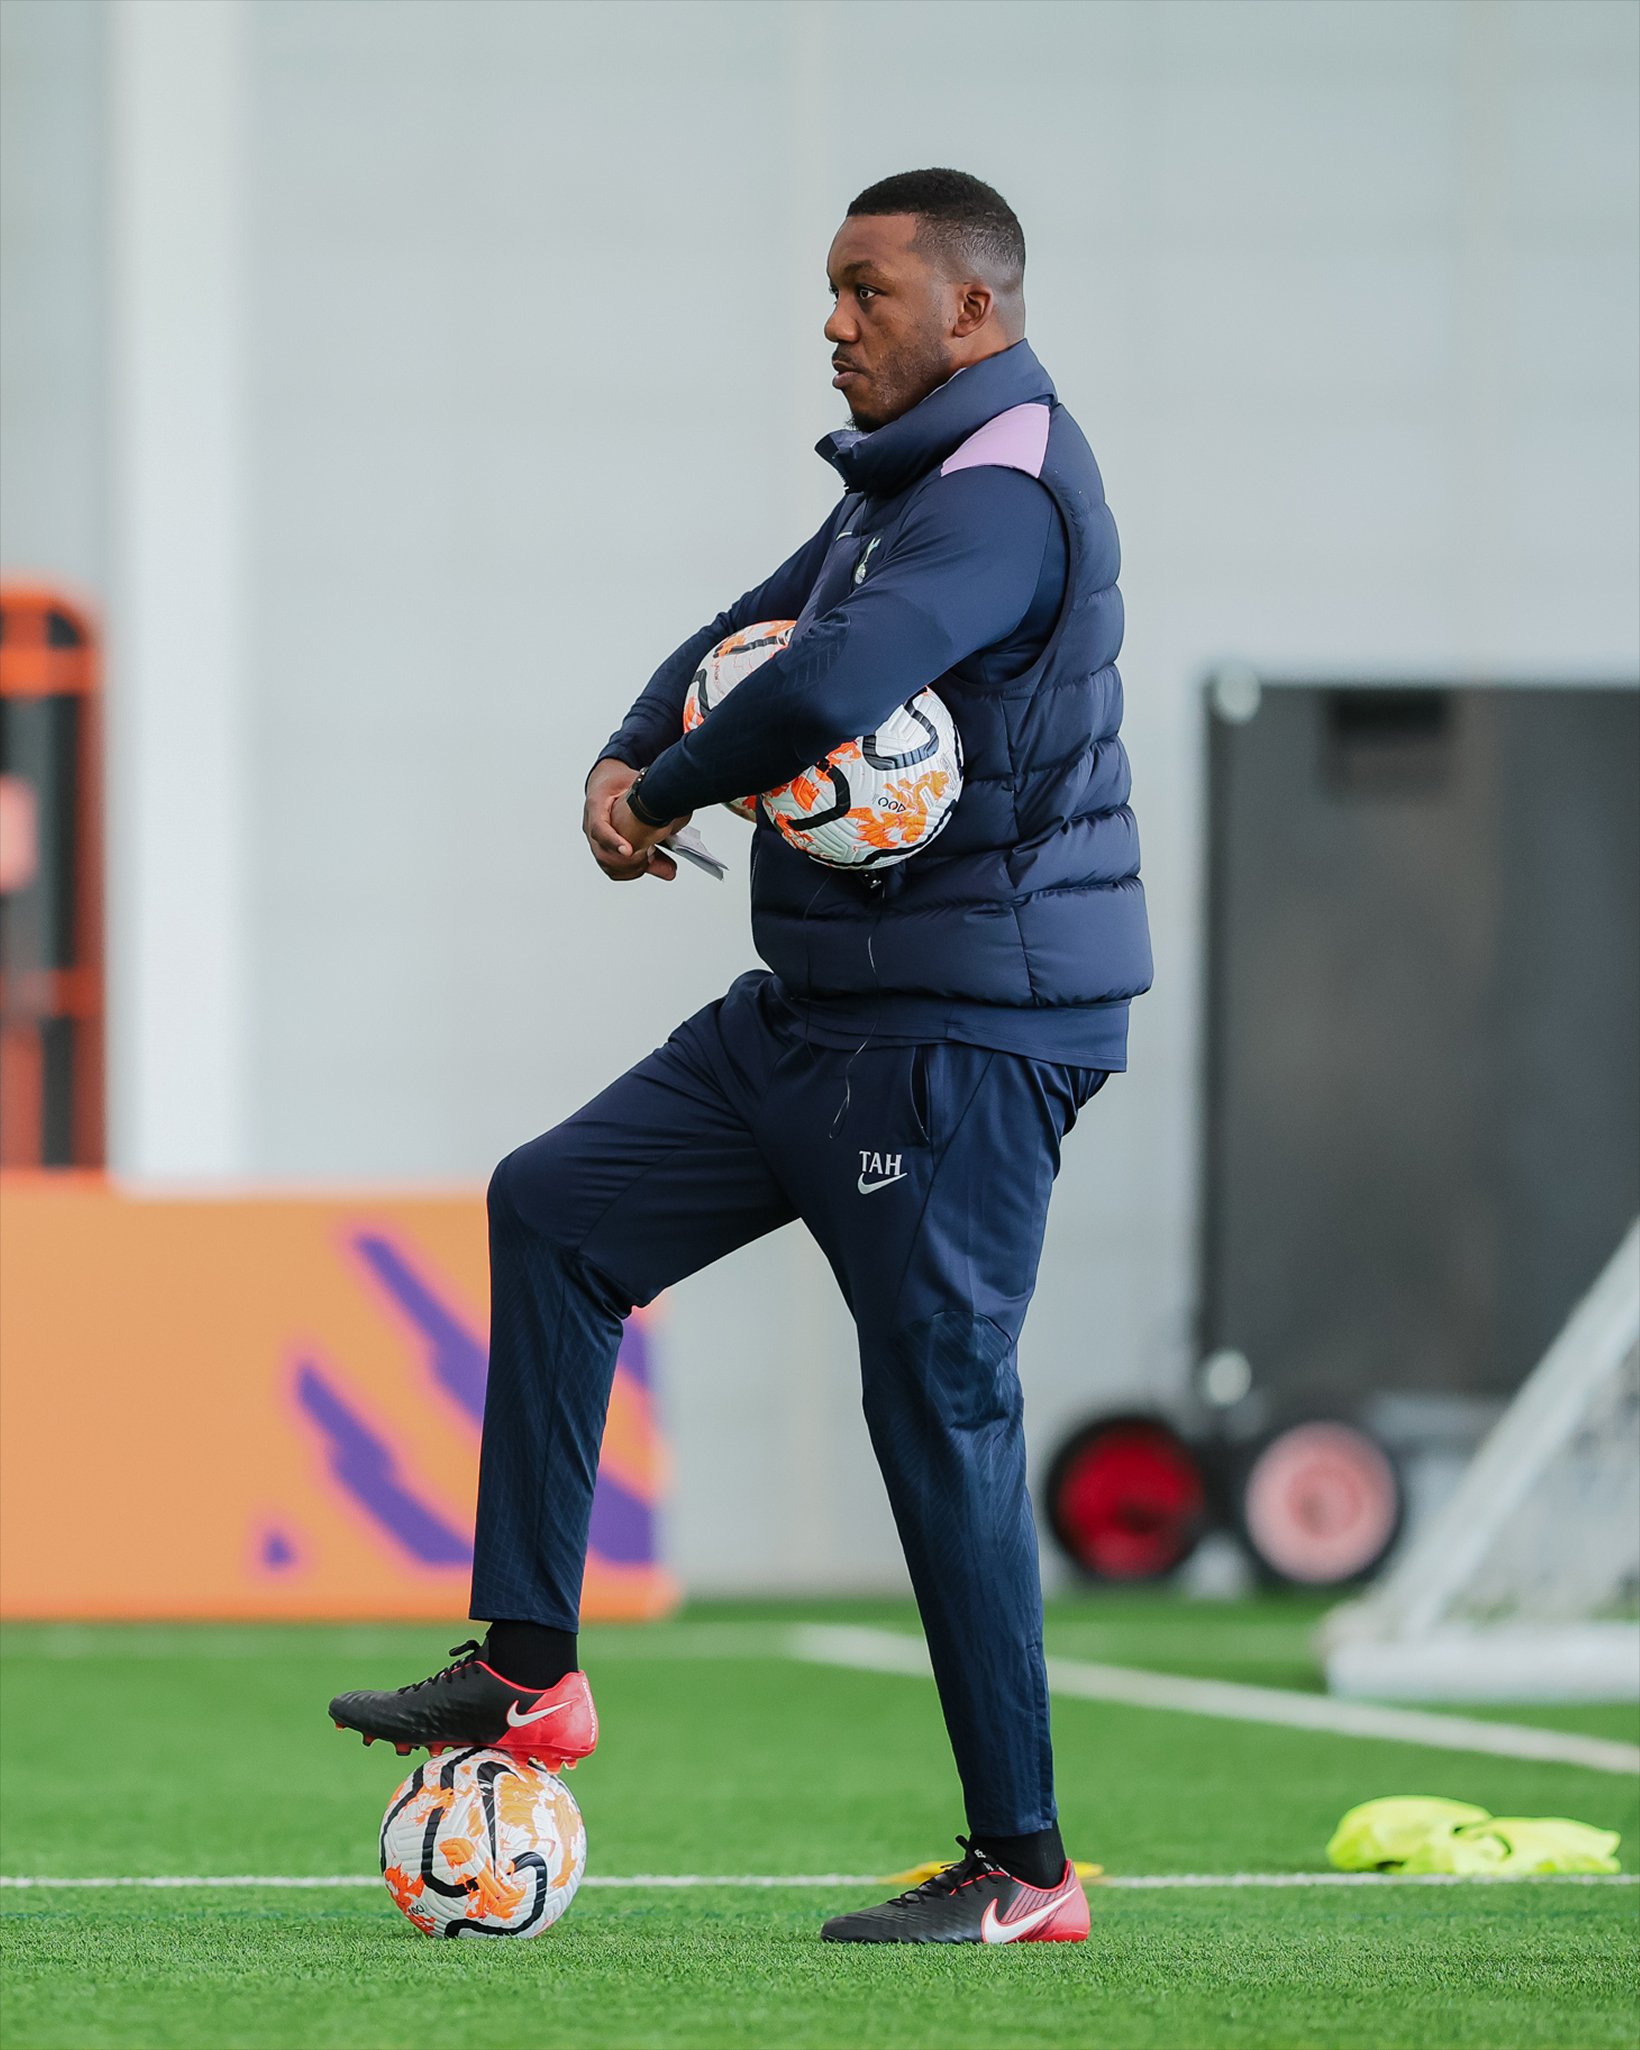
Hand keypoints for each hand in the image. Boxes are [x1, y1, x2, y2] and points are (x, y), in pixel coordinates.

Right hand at [582, 758, 685, 882]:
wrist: (605, 782)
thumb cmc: (617, 781)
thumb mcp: (634, 783)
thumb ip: (653, 800)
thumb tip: (677, 816)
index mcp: (596, 805)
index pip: (599, 828)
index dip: (613, 842)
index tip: (629, 851)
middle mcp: (591, 825)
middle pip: (603, 854)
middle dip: (630, 862)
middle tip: (651, 859)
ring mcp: (596, 840)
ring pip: (609, 865)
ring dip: (634, 869)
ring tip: (656, 863)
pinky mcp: (603, 849)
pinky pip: (614, 868)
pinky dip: (633, 870)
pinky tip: (650, 865)